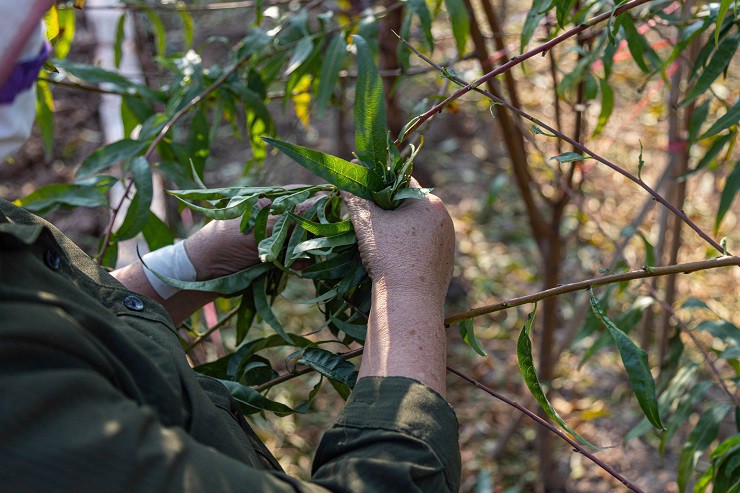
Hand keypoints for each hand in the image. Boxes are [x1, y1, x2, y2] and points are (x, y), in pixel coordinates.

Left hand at [183, 189, 318, 279]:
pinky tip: (300, 266)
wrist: (202, 274)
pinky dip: (300, 261)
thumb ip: (293, 215)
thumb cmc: (226, 241)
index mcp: (269, 200)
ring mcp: (275, 237)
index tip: (338, 210)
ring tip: (311, 255)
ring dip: (309, 248)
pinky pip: (296, 257)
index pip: (303, 194)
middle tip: (327, 238)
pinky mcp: (274, 256)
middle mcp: (274, 216)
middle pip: (307, 218)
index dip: (321, 201)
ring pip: (303, 239)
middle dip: (317, 229)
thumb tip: (324, 199)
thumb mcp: (261, 227)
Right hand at [344, 180, 454, 397]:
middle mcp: (444, 220)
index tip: (360, 191)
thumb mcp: (366, 223)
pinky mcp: (445, 264)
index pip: (401, 181)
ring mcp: (447, 243)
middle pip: (409, 205)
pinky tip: (391, 260)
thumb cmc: (389, 257)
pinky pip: (422, 248)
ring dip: (396, 230)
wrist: (410, 303)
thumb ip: (355, 198)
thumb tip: (344, 182)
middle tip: (364, 217)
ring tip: (375, 242)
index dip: (377, 182)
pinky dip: (406, 249)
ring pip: (416, 227)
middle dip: (387, 208)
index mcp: (430, 203)